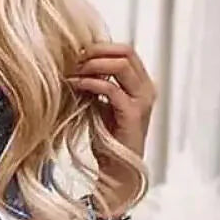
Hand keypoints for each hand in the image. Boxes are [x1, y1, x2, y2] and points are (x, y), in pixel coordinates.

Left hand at [67, 42, 156, 216]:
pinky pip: (112, 88)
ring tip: (73, 71)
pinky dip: (91, 83)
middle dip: (96, 51)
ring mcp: (142, 100)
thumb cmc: (107, 141)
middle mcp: (146, 88)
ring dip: (93, 64)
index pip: (125, 51)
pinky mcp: (133, 114)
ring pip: (121, 65)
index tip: (76, 53)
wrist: (116, 171)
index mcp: (141, 84)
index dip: (100, 47)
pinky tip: (76, 85)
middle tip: (73, 58)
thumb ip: (97, 86)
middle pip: (125, 51)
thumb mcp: (101, 106)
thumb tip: (77, 65)